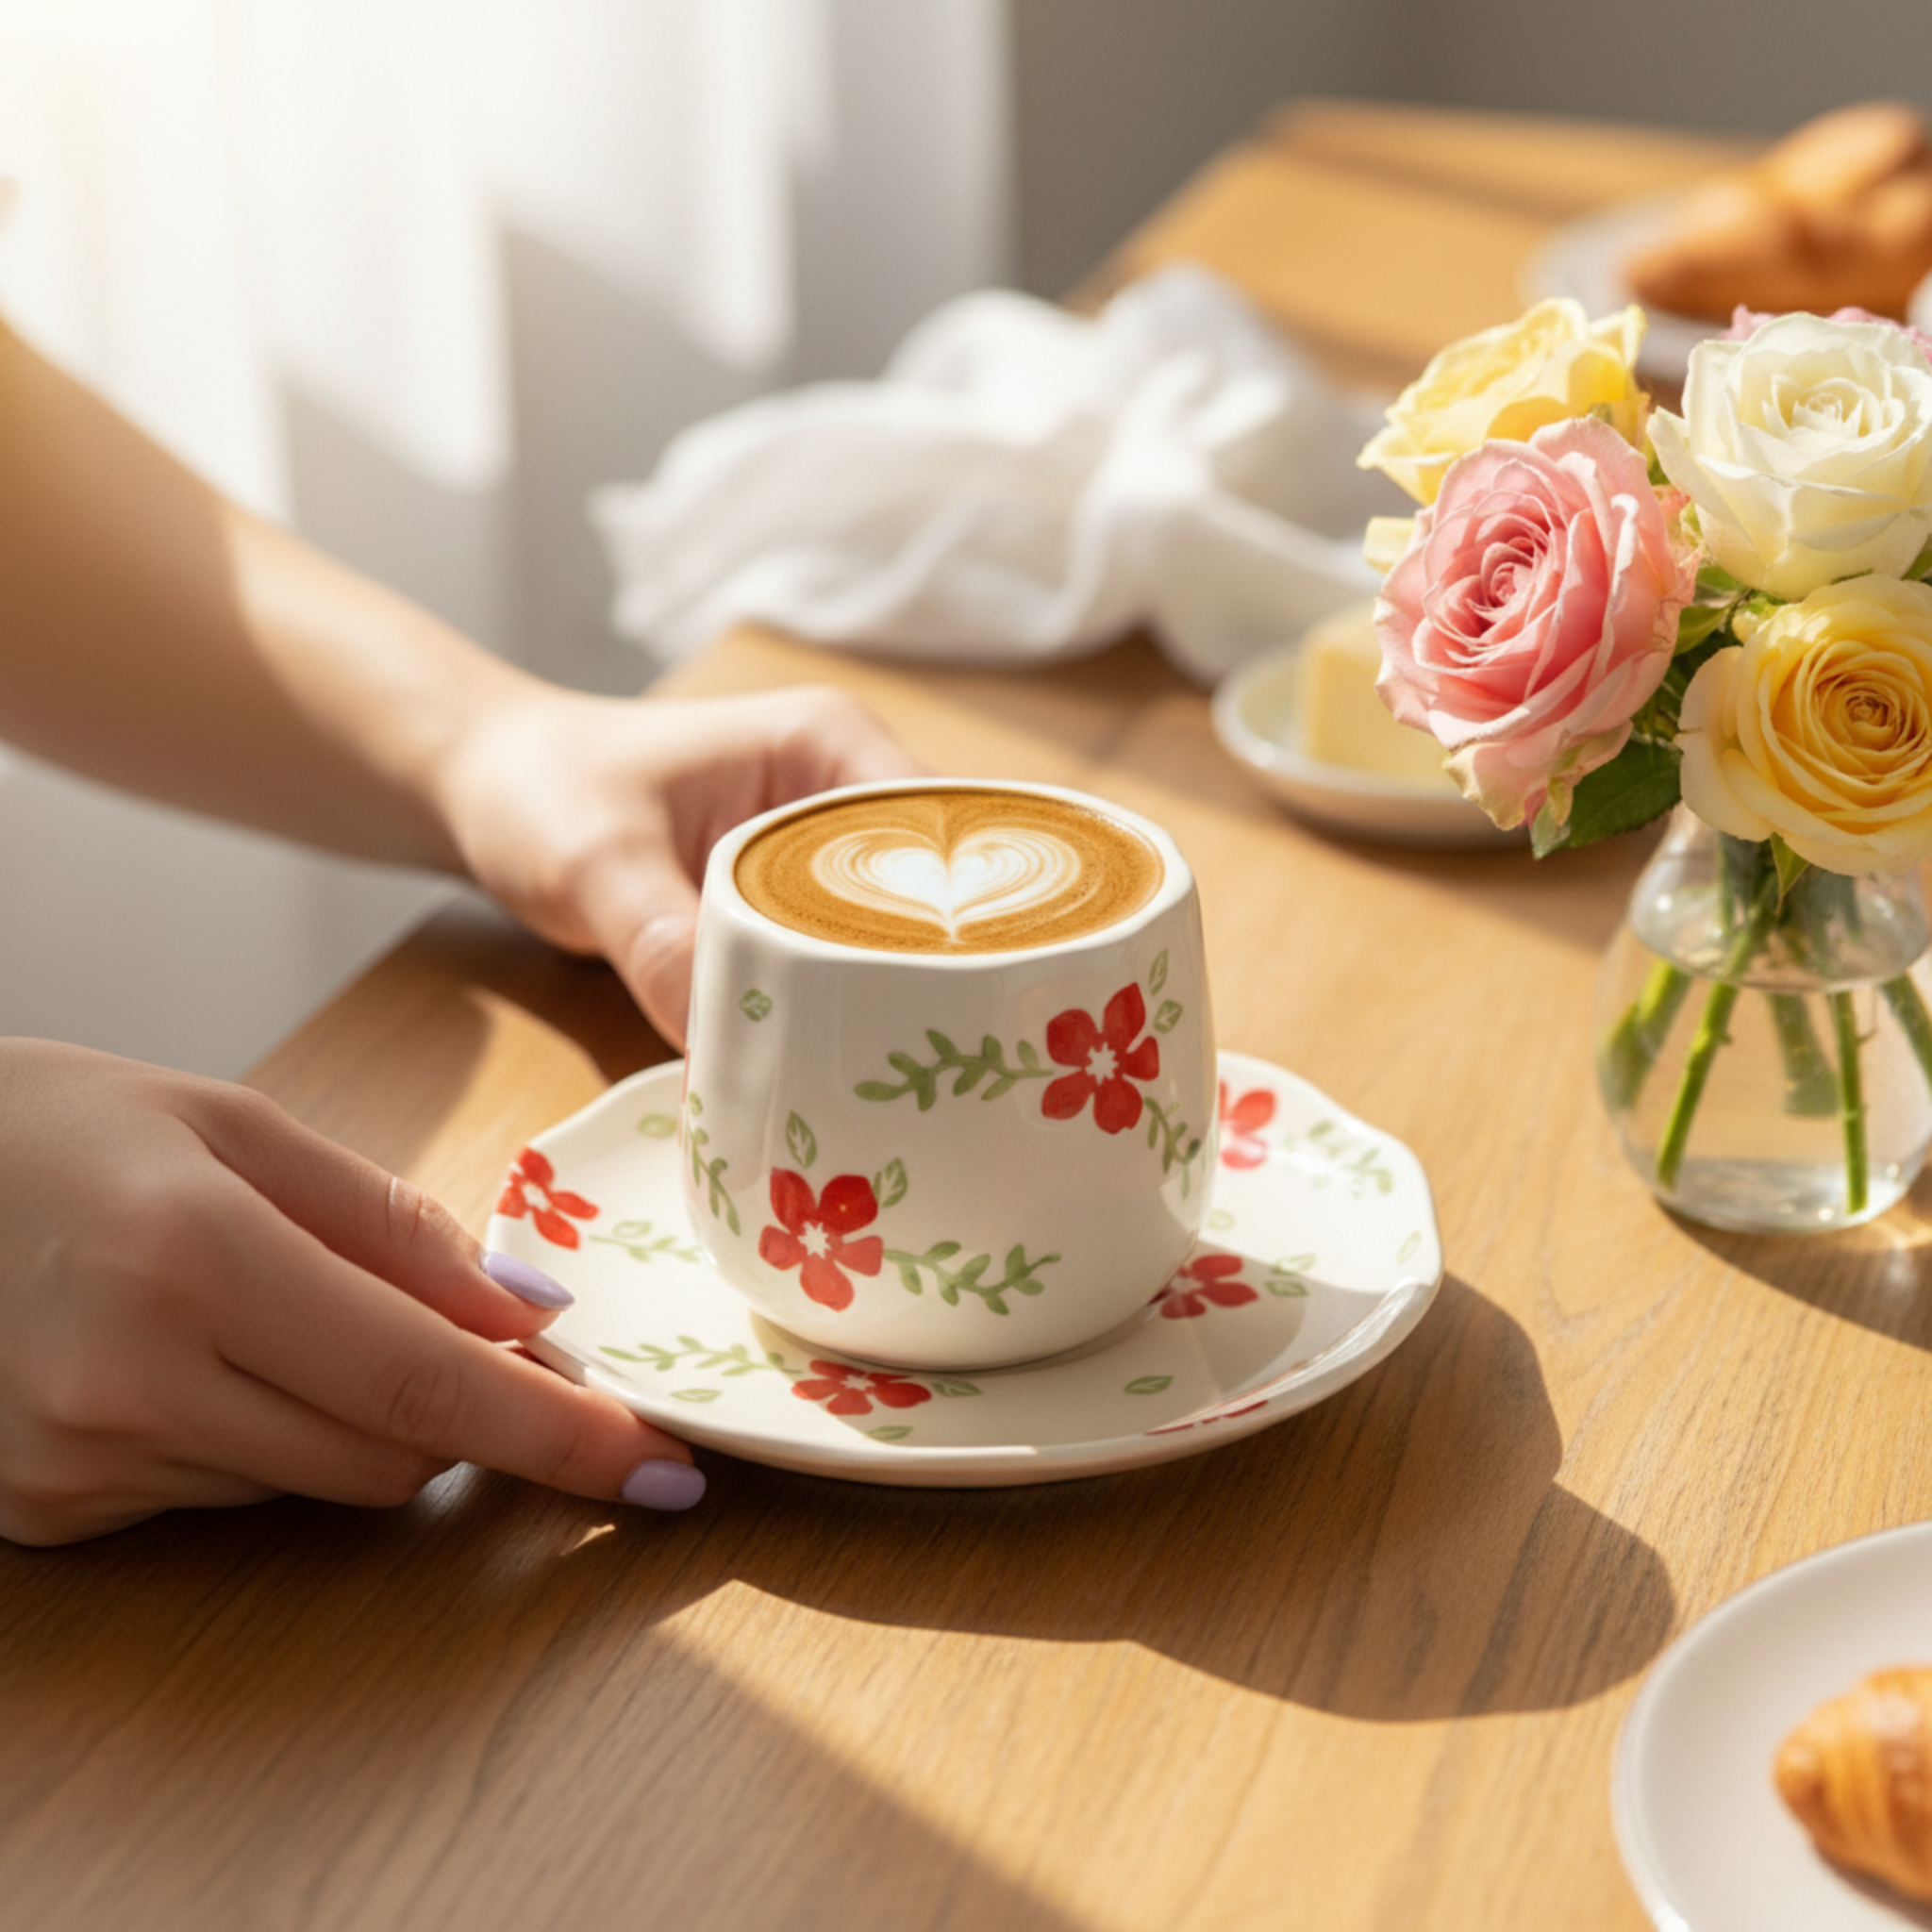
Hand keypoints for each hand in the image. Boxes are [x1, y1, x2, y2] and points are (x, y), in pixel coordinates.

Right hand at [0, 1039, 702, 1545]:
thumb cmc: (61, 1129)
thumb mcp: (235, 1126)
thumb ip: (391, 1224)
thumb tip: (529, 1313)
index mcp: (192, 1260)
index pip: (427, 1385)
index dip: (560, 1433)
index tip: (663, 1470)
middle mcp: (128, 1384)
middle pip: (392, 1457)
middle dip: (460, 1407)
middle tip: (454, 1324)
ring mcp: (76, 1467)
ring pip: (319, 1483)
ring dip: (352, 1416)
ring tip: (266, 1308)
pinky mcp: (45, 1516)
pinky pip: (227, 1498)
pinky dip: (260, 1437)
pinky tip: (191, 1358)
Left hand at [434, 684, 923, 1046]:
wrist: (491, 790)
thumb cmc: (542, 790)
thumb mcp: (591, 861)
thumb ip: (655, 940)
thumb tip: (723, 1041)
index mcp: (828, 745)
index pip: (939, 834)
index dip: (961, 919)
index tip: (960, 1008)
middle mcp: (851, 792)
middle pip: (942, 892)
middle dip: (943, 977)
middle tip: (947, 1066)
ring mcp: (832, 853)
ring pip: (903, 936)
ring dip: (901, 1002)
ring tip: (917, 1082)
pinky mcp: (804, 905)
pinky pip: (851, 962)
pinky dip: (851, 1011)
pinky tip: (852, 1072)